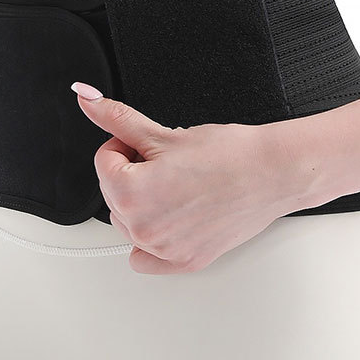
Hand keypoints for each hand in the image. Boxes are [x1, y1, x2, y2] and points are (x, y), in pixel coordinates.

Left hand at [70, 81, 323, 274]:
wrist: (274, 172)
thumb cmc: (228, 154)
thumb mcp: (161, 132)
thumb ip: (115, 118)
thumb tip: (85, 97)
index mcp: (130, 195)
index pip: (103, 161)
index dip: (126, 146)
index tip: (151, 146)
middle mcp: (143, 230)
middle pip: (112, 192)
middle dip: (132, 172)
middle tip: (169, 163)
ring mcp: (164, 250)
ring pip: (127, 221)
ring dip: (140, 203)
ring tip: (177, 185)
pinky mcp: (184, 261)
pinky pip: (144, 259)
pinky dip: (148, 241)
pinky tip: (168, 219)